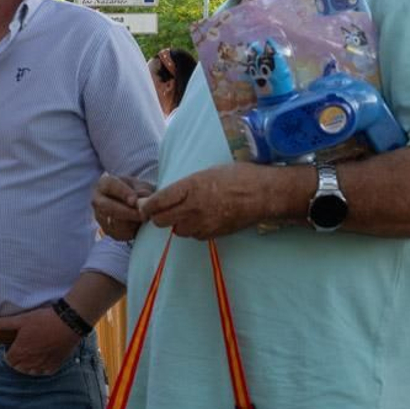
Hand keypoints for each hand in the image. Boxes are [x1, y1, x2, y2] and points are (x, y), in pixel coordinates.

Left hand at [0, 307, 78, 375]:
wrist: (67, 323)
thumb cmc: (43, 320)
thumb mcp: (21, 319)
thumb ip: (4, 323)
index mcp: (20, 351)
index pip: (8, 361)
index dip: (8, 354)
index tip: (11, 347)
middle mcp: (30, 361)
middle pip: (18, 368)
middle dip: (17, 361)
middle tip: (20, 351)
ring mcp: (43, 364)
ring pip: (31, 372)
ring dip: (28, 366)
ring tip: (30, 356)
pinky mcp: (55, 364)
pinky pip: (45, 372)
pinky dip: (42, 369)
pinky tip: (43, 360)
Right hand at [92, 173, 152, 241]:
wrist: (133, 205)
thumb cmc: (137, 191)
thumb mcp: (142, 186)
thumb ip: (141, 191)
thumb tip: (138, 201)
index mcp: (104, 183)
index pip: (110, 186)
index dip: (122, 193)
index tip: (134, 200)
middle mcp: (97, 200)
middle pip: (107, 207)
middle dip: (127, 212)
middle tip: (143, 215)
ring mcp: (100, 217)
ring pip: (114, 222)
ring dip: (131, 222)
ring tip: (144, 218)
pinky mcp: (107, 230)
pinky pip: (119, 233)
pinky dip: (131, 231)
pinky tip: (139, 225)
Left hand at [141, 163, 290, 238]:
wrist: (265, 194)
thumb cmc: (238, 176)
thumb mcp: (207, 173)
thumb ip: (186, 186)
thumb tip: (168, 195)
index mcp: (190, 187)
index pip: (156, 202)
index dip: (146, 206)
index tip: (144, 206)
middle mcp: (193, 207)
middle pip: (161, 221)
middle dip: (157, 216)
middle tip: (161, 211)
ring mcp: (203, 223)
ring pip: (177, 230)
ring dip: (177, 224)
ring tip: (186, 213)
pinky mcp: (213, 234)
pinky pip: (194, 236)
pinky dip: (193, 230)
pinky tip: (201, 219)